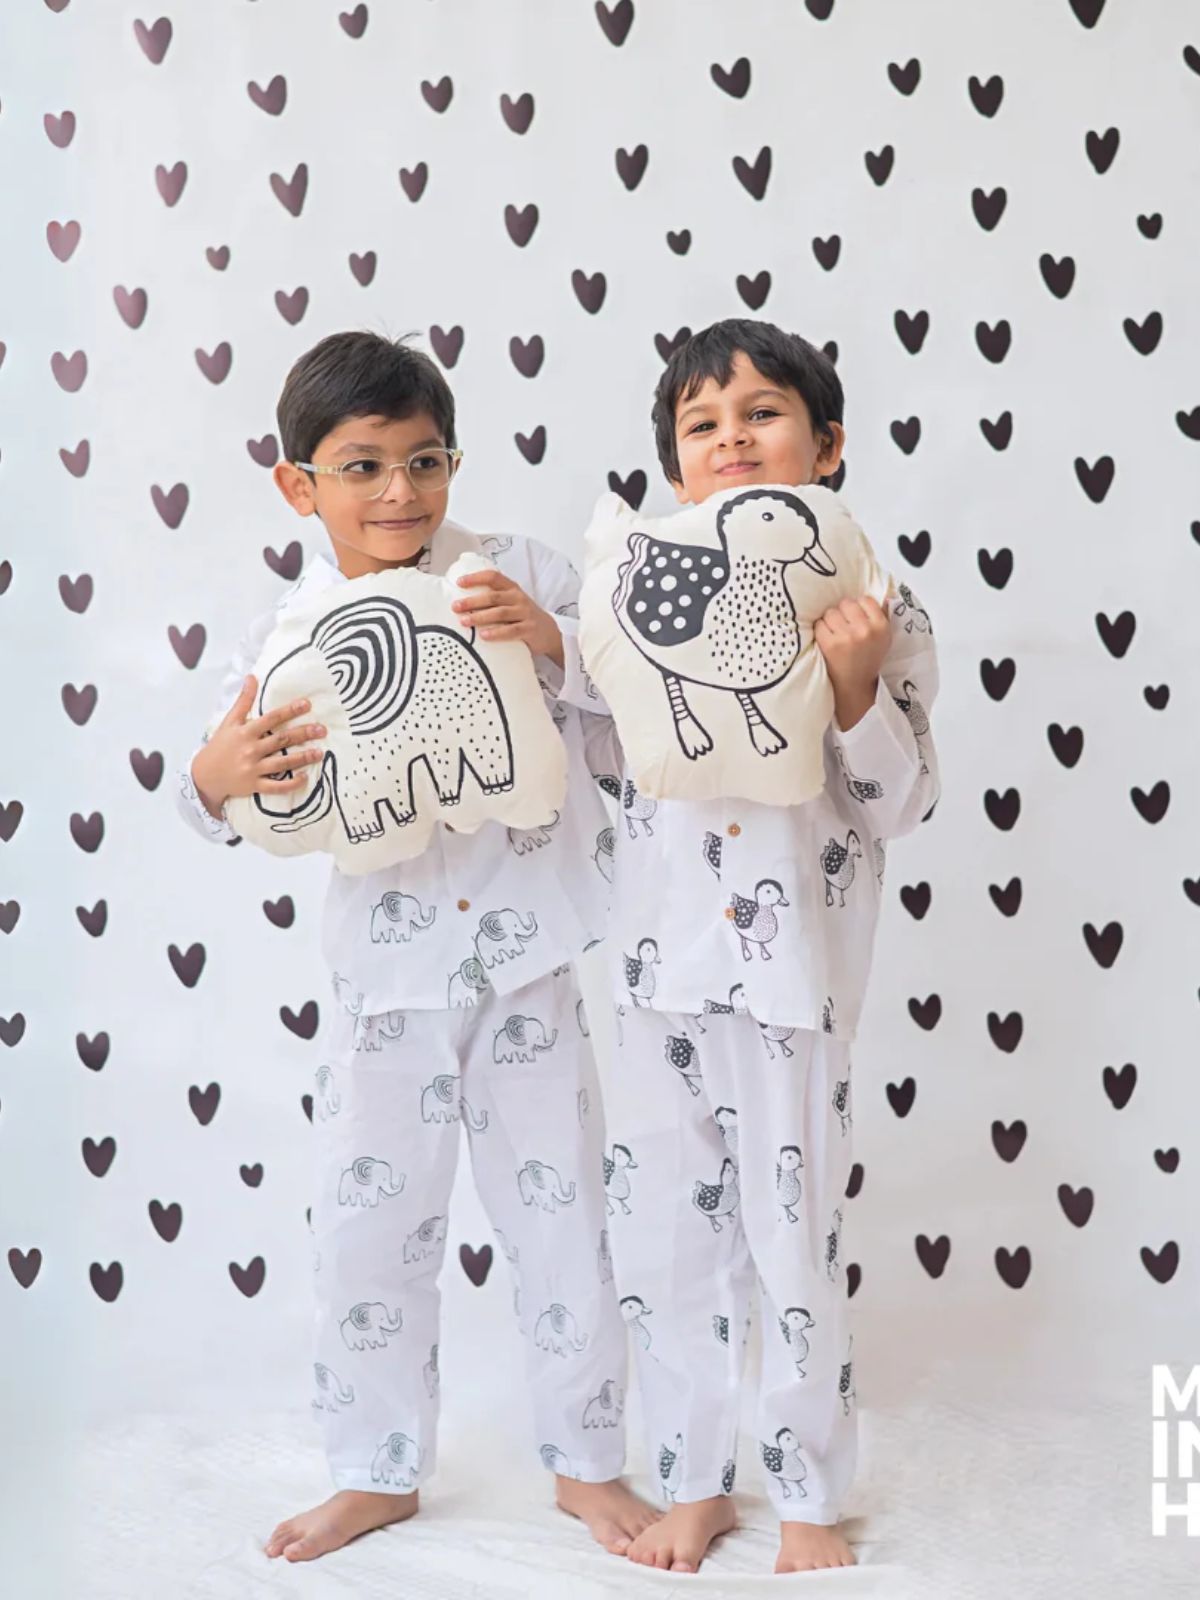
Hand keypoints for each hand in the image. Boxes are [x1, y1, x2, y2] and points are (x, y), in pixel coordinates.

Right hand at [191, 677, 325, 818]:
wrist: (204, 775)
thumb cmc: (221, 745)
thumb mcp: (230, 721)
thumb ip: (244, 700)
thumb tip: (252, 677)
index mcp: (245, 732)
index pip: (271, 719)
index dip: (289, 711)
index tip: (307, 705)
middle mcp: (250, 749)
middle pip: (281, 740)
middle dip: (303, 734)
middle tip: (322, 730)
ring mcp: (252, 769)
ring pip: (282, 763)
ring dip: (302, 758)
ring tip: (319, 753)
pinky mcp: (254, 786)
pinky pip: (275, 787)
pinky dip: (290, 784)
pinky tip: (305, 778)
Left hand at [452, 570, 563, 667]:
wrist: (549, 631)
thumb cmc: (522, 616)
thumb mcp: (511, 602)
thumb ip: (494, 599)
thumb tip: (462, 602)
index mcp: (511, 588)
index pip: (493, 577)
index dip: (476, 578)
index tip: (459, 582)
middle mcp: (518, 598)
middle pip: (493, 597)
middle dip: (472, 601)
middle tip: (455, 606)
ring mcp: (525, 613)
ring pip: (500, 613)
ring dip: (480, 617)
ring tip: (464, 621)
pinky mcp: (529, 629)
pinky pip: (511, 631)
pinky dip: (497, 633)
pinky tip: (483, 635)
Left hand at [814, 595, 889, 730]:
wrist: (854, 686)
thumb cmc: (866, 660)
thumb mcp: (883, 639)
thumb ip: (880, 616)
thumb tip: (883, 593)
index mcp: (882, 627)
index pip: (865, 600)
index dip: (856, 609)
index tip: (854, 619)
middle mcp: (866, 630)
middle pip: (846, 604)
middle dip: (842, 613)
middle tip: (843, 627)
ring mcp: (848, 637)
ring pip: (831, 612)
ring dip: (830, 621)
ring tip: (835, 634)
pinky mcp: (831, 644)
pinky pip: (820, 624)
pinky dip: (820, 631)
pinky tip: (827, 640)